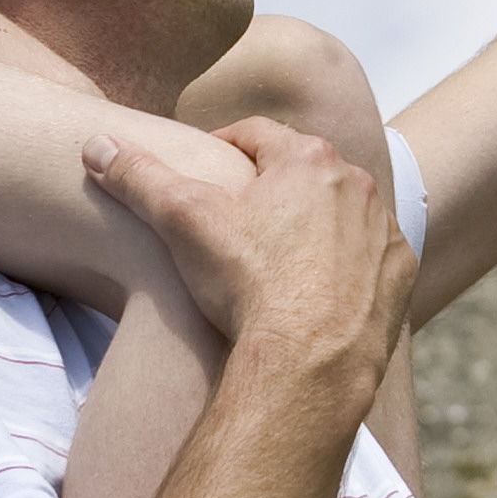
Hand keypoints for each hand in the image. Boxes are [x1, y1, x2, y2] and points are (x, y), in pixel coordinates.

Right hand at [86, 110, 411, 405]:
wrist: (306, 362)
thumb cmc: (244, 283)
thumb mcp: (180, 220)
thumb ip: (138, 176)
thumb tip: (96, 144)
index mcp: (306, 158)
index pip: (255, 135)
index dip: (223, 147)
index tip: (204, 172)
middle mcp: (355, 183)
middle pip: (303, 171)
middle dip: (272, 187)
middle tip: (238, 217)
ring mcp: (383, 230)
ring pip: (341, 213)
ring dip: (314, 224)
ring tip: (277, 255)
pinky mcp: (400, 275)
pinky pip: (371, 258)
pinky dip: (347, 266)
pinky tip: (317, 289)